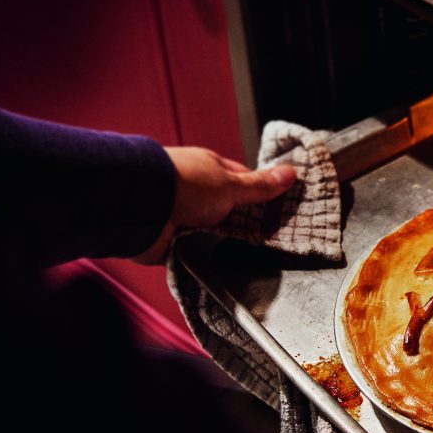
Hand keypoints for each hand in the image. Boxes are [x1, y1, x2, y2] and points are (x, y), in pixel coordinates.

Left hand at [135, 147, 295, 263]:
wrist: (142, 206)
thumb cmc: (183, 184)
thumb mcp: (232, 184)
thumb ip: (260, 186)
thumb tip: (290, 173)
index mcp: (211, 171)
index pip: (243, 182)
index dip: (262, 195)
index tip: (280, 211)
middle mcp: (196, 192)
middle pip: (229, 210)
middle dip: (244, 224)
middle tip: (269, 238)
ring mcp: (183, 216)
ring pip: (213, 232)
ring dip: (222, 240)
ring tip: (245, 253)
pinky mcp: (172, 239)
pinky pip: (195, 250)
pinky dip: (204, 254)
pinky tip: (217, 261)